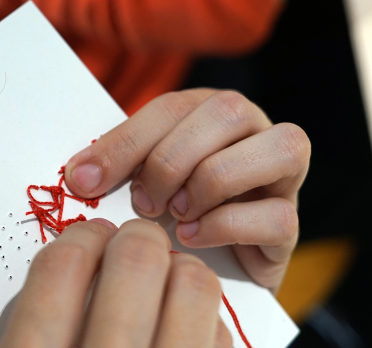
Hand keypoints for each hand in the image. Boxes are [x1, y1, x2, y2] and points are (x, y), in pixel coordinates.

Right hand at [0, 219, 230, 346]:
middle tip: (129, 239)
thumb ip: (33, 315)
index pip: (63, 267)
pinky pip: (219, 330)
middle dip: (132, 237)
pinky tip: (179, 322)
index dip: (77, 238)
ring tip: (163, 276)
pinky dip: (201, 314)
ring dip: (177, 267)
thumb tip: (71, 256)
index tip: (85, 235)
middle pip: (136, 262)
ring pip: (192, 284)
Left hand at [64, 89, 309, 291]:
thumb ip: (119, 166)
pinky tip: (191, 237)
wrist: (205, 263)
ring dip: (210, 182)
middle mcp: (254, 131)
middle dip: (171, 159)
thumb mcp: (139, 177)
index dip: (125, 142)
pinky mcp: (291, 224)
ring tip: (175, 213)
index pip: (171, 107)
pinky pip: (278, 215)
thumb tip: (81, 175)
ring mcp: (283, 176)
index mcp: (210, 110)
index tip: (84, 179)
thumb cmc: (169, 209)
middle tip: (143, 201)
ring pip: (277, 148)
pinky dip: (224, 226)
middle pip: (226, 112)